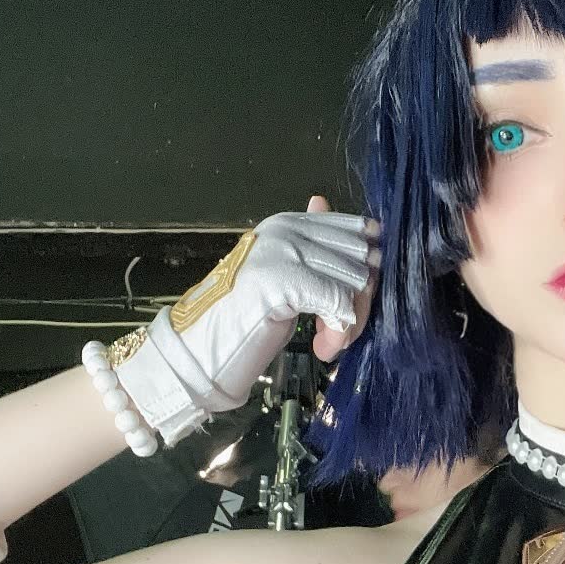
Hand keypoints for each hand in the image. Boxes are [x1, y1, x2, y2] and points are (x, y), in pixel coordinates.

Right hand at [112, 197, 380, 446]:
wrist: (200, 349)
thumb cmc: (246, 320)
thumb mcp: (288, 279)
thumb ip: (317, 252)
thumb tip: (347, 214)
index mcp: (288, 223)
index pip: (355, 232)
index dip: (363, 275)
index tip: (348, 306)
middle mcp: (287, 229)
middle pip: (360, 259)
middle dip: (360, 302)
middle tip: (339, 333)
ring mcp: (283, 252)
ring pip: (355, 282)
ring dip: (350, 324)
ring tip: (328, 345)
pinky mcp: (283, 281)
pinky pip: (338, 303)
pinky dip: (339, 332)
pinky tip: (324, 350)